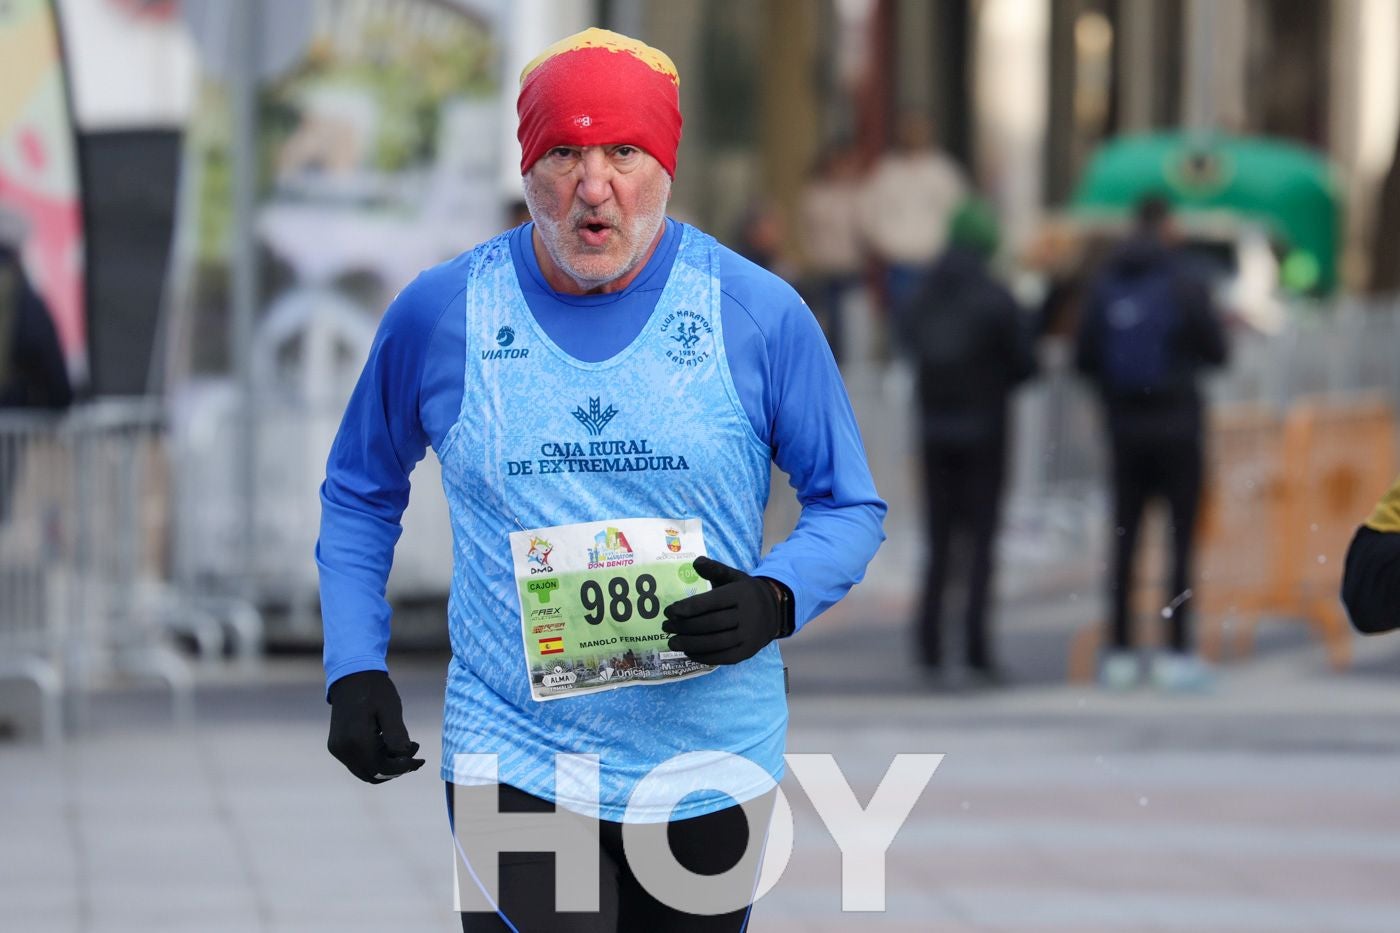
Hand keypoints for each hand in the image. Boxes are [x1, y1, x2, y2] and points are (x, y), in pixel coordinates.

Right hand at [327, 671, 424, 783]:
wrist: (351, 675)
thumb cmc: (374, 689)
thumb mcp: (391, 710)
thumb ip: (397, 735)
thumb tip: (404, 758)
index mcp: (356, 740)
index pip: (382, 768)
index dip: (403, 768)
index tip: (420, 760)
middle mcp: (343, 749)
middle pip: (373, 775)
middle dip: (395, 769)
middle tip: (413, 752)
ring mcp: (337, 749)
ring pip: (365, 771)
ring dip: (385, 766)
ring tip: (402, 746)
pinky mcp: (336, 746)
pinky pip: (358, 763)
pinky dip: (374, 760)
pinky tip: (387, 744)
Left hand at [662, 556, 793, 665]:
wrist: (774, 611)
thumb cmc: (745, 592)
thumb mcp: (733, 576)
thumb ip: (714, 569)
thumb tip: (695, 562)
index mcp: (740, 594)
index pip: (711, 602)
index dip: (688, 607)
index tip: (669, 611)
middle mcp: (746, 615)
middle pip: (711, 624)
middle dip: (685, 626)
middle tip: (666, 626)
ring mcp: (748, 636)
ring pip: (716, 643)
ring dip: (690, 644)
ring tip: (672, 642)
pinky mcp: (747, 652)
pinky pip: (723, 657)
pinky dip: (703, 656)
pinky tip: (687, 652)